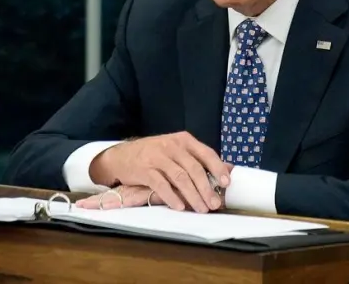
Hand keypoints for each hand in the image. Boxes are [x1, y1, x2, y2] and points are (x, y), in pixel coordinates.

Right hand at [90, 132, 229, 211]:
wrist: (121, 156)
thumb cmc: (154, 154)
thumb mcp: (176, 150)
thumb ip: (198, 158)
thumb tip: (227, 169)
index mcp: (184, 140)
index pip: (206, 153)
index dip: (218, 168)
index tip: (226, 183)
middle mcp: (172, 146)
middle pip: (194, 168)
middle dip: (206, 188)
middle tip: (214, 204)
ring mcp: (158, 157)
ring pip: (180, 178)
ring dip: (193, 195)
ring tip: (201, 209)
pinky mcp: (145, 170)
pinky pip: (162, 185)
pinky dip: (172, 197)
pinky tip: (180, 207)